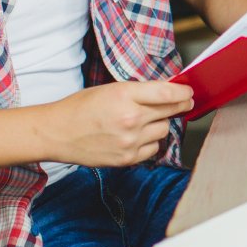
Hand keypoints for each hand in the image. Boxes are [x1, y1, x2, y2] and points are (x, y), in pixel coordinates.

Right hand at [47, 81, 193, 166]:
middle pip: (170, 111)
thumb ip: (140, 91)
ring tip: (143, 120)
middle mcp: (130, 118)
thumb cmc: (81, 107)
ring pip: (164, 130)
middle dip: (178, 106)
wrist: (57, 133)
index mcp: (124, 95)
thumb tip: (170, 92)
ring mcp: (130, 140)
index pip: (167, 92)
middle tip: (180, 103)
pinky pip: (154, 148)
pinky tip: (137, 136)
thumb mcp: (110, 89)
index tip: (189, 92)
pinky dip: (150, 141)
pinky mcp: (127, 158)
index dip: (183, 92)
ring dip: (160, 124)